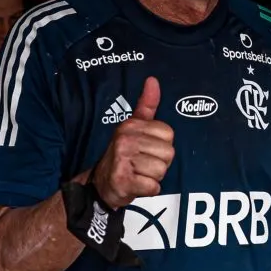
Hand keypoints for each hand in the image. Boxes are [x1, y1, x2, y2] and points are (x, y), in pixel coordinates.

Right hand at [92, 77, 174, 208]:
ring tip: (139, 173)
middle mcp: (125, 139)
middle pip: (168, 153)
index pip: (169, 134)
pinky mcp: (123, 180)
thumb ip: (146, 105)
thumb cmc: (123, 155)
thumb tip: (153, 80)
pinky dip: (148, 190)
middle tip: (142, 164)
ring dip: (153, 177)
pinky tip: (136, 184)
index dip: (162, 145)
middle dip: (159, 163)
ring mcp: (122, 159)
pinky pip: (153, 187)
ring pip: (161, 171)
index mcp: (131, 125)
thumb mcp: (134, 127)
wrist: (102, 184)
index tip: (147, 149)